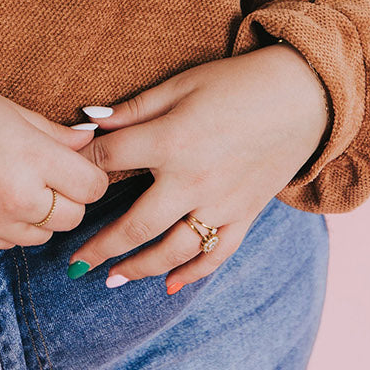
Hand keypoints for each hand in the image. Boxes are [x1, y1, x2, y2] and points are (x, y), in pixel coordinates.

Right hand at [0, 70, 110, 248]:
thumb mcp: (11, 111)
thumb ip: (55, 134)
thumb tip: (87, 141)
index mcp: (33, 159)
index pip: (92, 187)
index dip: (89, 175)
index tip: (77, 165)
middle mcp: (18, 198)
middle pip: (73, 217)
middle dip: (69, 198)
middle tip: (48, 175)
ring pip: (43, 236)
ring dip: (41, 216)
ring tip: (17, 185)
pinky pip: (10, 244)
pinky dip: (12, 227)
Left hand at [68, 45, 330, 292]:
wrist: (303, 96)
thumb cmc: (236, 83)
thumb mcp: (180, 84)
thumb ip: (133, 109)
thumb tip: (87, 121)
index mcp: (170, 142)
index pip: (110, 163)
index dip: (83, 169)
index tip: (66, 181)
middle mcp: (193, 180)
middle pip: (135, 225)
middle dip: (100, 245)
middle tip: (74, 262)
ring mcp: (222, 203)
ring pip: (172, 250)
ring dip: (138, 268)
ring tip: (111, 279)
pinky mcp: (246, 215)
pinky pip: (215, 254)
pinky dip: (191, 274)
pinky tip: (168, 286)